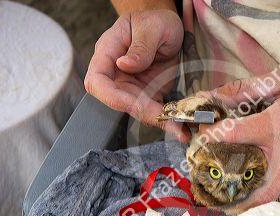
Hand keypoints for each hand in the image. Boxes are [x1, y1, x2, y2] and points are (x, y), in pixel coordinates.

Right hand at [84, 9, 189, 141]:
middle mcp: (116, 74)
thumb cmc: (154, 20)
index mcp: (108, 53)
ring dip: (159, 121)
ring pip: (138, 111)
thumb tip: (125, 65)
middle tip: (170, 120)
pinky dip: (168, 120)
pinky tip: (182, 127)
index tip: (135, 102)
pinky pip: (154, 111)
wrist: (167, 27)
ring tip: (181, 130)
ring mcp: (132, 87)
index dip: (112, 96)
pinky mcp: (148, 94)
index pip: (97, 80)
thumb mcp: (151, 26)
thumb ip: (140, 45)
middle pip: (119, 102)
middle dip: (144, 114)